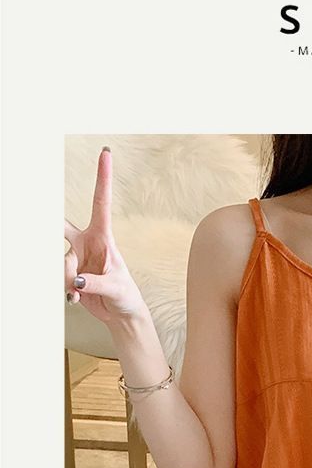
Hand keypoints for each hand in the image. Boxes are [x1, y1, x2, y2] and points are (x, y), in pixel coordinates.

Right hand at [64, 147, 146, 322]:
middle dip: (49, 222)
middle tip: (30, 205)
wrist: (120, 313)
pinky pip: (58, 276)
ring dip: (66, 277)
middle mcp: (87, 243)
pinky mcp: (68, 272)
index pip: (100, 203)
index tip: (105, 154)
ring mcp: (75, 257)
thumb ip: (95, 282)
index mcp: (103, 237)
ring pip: (59, 260)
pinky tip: (75, 297)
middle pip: (59, 226)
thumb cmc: (126, 295)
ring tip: (80, 290)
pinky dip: (66, 290)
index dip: (102, 179)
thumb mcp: (116, 287)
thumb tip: (75, 278)